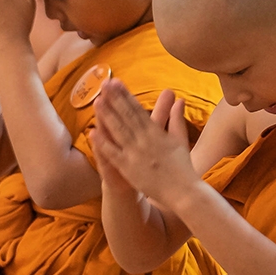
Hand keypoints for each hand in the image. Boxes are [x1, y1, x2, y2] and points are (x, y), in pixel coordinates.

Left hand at [92, 82, 199, 210]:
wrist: (183, 192)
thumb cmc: (183, 167)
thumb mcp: (180, 140)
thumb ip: (177, 119)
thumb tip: (180, 100)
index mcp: (156, 132)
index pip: (137, 110)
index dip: (125, 95)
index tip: (116, 82)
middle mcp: (144, 140)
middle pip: (126, 116)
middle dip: (114, 99)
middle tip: (103, 84)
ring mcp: (135, 154)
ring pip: (118, 131)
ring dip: (106, 115)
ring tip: (97, 100)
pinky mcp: (129, 169)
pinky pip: (113, 154)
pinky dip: (103, 143)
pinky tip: (92, 132)